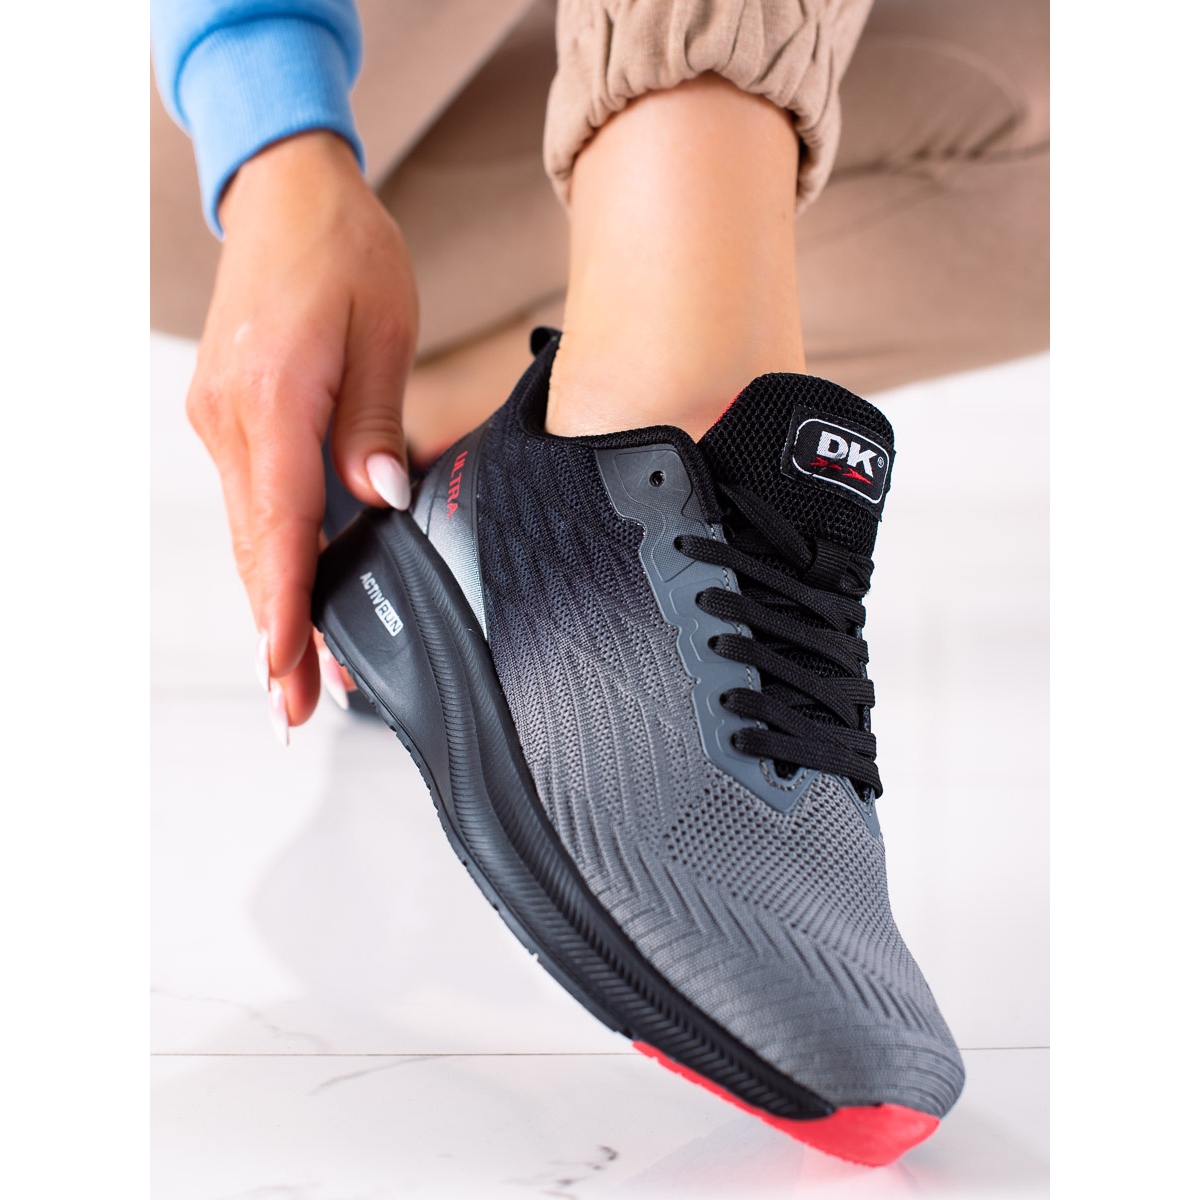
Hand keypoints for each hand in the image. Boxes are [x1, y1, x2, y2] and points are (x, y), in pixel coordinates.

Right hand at [186, 131, 417, 741]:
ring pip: (253, 534)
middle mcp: (232, 420)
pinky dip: (273, 555)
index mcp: (274, 399)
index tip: (290, 669)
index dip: (289, 606)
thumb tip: (383, 500)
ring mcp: (223, 422)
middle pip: (259, 549)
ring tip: (297, 670)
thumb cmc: (342, 252)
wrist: (288, 197)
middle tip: (296, 705)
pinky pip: (255, 503)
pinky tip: (292, 592)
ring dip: (274, 603)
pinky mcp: (231, 419)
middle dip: (278, 633)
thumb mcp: (382, 332)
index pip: (283, 526)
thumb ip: (377, 425)